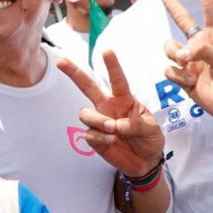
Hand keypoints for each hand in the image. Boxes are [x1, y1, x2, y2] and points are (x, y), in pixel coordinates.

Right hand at [58, 50, 164, 176]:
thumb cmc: (150, 139)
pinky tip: (112, 141)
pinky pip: (89, 133)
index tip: (106, 51)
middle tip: (61, 62)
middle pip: (87, 86)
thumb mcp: (152, 129)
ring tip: (112, 128)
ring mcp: (100, 121)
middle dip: (74, 72)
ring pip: (85, 113)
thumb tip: (117, 124)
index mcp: (124, 99)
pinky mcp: (95, 138)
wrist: (146, 161)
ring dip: (98, 119)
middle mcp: (108, 106)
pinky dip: (100, 137)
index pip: (117, 79)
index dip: (112, 65)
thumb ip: (136, 125)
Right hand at [159, 0, 212, 133]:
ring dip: (175, 56)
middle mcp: (202, 45)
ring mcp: (192, 61)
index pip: (210, 6)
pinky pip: (170, 70)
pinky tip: (191, 83)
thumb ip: (202, 52)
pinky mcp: (184, 78)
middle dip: (171, 5)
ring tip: (188, 67)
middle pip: (182, 20)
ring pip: (170, 48)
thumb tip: (181, 55)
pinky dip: (178, 77)